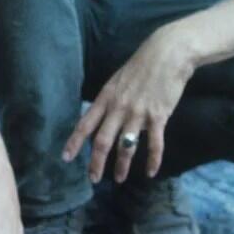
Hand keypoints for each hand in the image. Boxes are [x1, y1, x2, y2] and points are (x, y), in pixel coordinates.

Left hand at [62, 27, 196, 182]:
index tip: (66, 158)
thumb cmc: (142, 66)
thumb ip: (111, 101)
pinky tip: (150, 172)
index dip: (74, 142)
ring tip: (119, 179)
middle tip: (93, 178)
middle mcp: (119, 107)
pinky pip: (155, 143)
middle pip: (102, 140)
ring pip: (126, 146)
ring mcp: (139, 112)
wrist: (167, 54)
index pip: (85, 123)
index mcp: (106, 97)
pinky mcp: (159, 116)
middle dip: (96, 162)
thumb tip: (105, 120)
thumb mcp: (117, 81)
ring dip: (121, 165)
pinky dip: (153, 160)